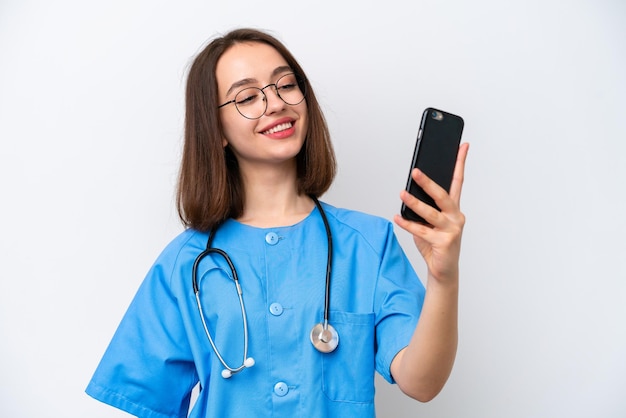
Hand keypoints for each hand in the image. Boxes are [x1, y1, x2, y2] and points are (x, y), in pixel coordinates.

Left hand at [394, 143, 468, 283]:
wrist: (442, 270)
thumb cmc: (435, 243)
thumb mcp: (429, 222)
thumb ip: (423, 208)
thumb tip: (407, 193)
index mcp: (453, 208)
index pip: (458, 181)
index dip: (460, 163)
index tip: (463, 146)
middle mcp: (456, 217)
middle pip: (443, 195)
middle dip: (428, 182)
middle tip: (415, 172)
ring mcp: (452, 230)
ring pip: (431, 213)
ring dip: (414, 203)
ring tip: (401, 194)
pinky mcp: (444, 242)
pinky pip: (422, 230)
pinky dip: (407, 224)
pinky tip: (397, 217)